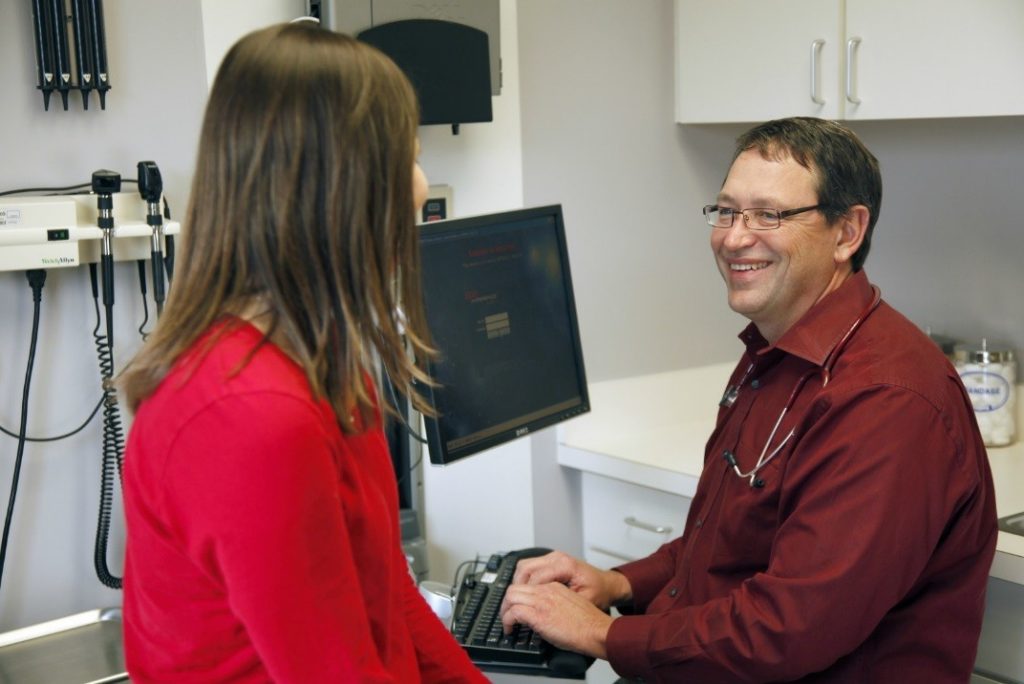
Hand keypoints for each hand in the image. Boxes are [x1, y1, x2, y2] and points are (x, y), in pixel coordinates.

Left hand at [500, 580, 614, 658]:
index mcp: (555, 586)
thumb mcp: (571, 604)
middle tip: (506, 614)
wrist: (597, 630)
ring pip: (511, 596)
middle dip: (506, 601)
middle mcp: (546, 590)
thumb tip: (544, 614)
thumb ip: (556, 603)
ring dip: (504, 610)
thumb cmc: (589, 623)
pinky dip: (507, 621)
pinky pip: (514, 612)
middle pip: (515, 586)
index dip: (518, 596)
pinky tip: (510, 629)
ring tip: (507, 623)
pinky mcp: (539, 615)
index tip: (516, 606)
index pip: (527, 584)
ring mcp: (542, 601)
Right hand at [512, 551, 631, 609]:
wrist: (608, 585)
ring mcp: (553, 557)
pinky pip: (531, 567)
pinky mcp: (551, 561)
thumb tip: (539, 612)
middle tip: (511, 606)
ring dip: (518, 583)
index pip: (534, 578)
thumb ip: (560, 604)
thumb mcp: (582, 601)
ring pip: (524, 566)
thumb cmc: (599, 593)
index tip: (517, 610)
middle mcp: (557, 558)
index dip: (523, 596)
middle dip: (516, 589)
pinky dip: (525, 580)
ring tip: (516, 601)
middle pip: (524, 568)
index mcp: (565, 566)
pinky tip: (526, 594)